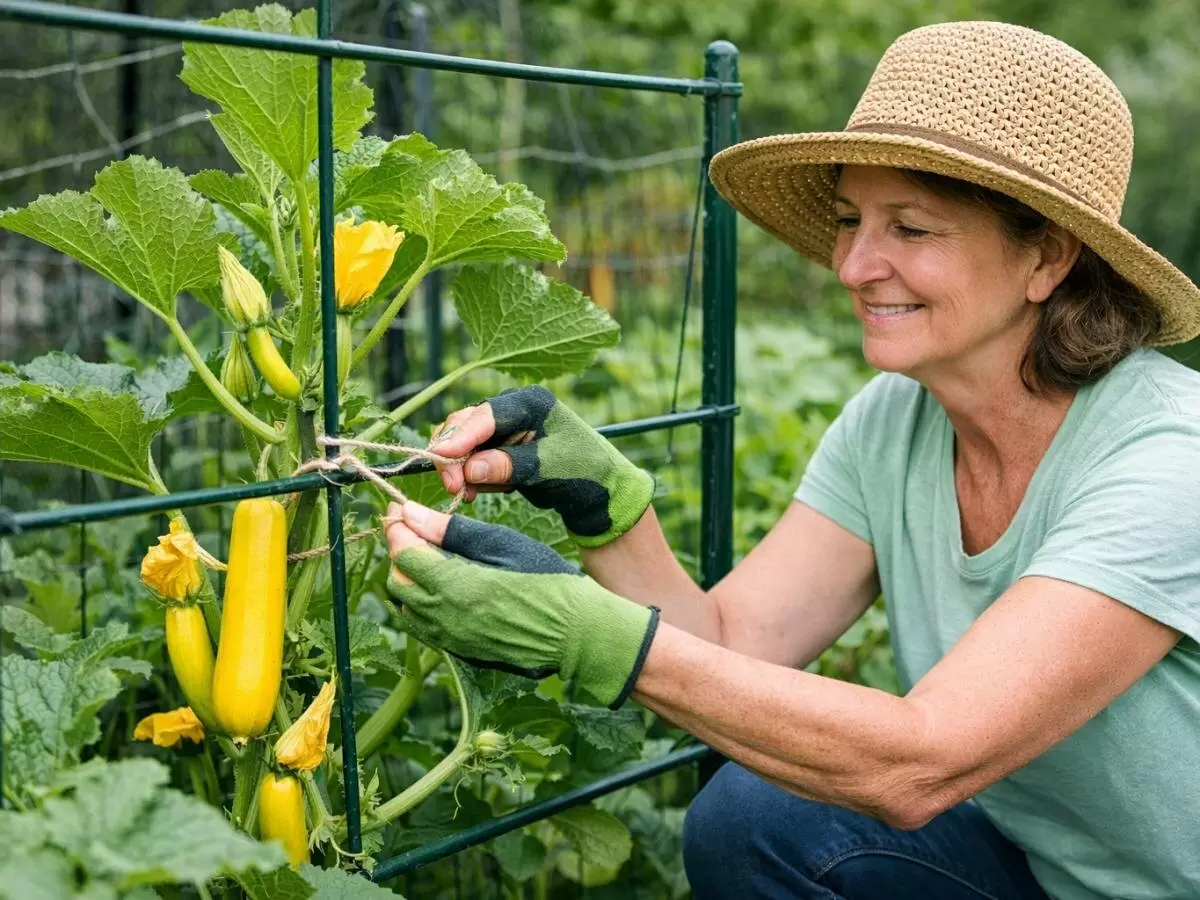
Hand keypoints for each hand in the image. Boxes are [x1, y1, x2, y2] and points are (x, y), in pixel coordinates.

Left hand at [385, 500, 659, 708]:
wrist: (575, 631)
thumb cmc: (546, 578)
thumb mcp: (501, 543)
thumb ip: (451, 530)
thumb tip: (410, 513)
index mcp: (455, 585)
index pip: (404, 554)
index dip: (397, 528)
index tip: (401, 510)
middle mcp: (444, 617)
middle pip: (397, 581)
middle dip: (399, 552)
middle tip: (413, 529)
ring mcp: (450, 638)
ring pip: (406, 606)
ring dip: (408, 578)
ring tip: (428, 554)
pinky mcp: (459, 649)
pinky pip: (423, 625)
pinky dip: (420, 602)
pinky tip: (441, 585)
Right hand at [429, 386, 654, 547]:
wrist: (598, 492)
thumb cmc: (583, 472)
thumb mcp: (549, 468)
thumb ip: (510, 465)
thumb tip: (470, 469)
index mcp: (530, 402)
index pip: (487, 415)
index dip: (461, 435)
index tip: (441, 456)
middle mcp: (512, 410)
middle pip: (467, 424)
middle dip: (455, 455)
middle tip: (452, 486)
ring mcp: (504, 430)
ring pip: (464, 444)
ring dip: (459, 469)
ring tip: (466, 494)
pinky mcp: (499, 450)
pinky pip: (472, 461)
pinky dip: (468, 478)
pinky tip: (473, 493)